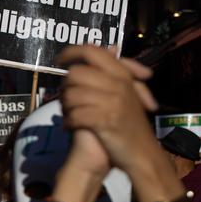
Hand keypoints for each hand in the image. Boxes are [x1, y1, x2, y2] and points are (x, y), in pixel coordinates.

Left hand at [58, 45, 158, 172]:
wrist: (142, 154)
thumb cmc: (129, 123)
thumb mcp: (127, 93)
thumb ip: (114, 72)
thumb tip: (111, 47)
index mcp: (122, 75)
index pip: (92, 52)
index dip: (71, 52)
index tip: (59, 61)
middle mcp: (118, 85)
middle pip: (75, 74)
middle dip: (65, 87)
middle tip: (66, 100)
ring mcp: (112, 102)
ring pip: (71, 95)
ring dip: (65, 107)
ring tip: (70, 115)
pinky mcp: (105, 120)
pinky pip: (74, 115)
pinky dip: (68, 122)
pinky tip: (71, 126)